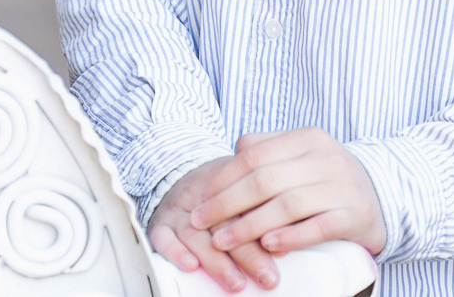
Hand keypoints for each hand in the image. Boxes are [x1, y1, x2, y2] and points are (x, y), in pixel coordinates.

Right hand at [148, 156, 281, 292]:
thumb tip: (293, 232)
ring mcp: (180, 210)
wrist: (183, 172)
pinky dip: (174, 251)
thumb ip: (266, 205)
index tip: (282, 252)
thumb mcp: (247, 187)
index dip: (264, 228)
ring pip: (195, 233)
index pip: (246, 205)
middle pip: (224, 223)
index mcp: (229, 186)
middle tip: (267, 277)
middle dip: (247, 254)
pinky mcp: (160, 222)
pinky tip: (190, 265)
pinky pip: (162, 237)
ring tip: (235, 282)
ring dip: (215, 261)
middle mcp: (203, 198)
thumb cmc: (223, 189)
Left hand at [188, 129, 387, 258]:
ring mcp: (342, 186)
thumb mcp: (302, 155)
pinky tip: (269, 246)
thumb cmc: (329, 179)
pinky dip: (292, 236)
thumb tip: (231, 156)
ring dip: (250, 225)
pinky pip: (319, 226)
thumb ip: (268, 149)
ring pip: (287, 204)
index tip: (199, 200)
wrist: (384, 196)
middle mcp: (325, 158)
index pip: (253, 155)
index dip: (222, 179)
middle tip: (201, 223)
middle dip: (226, 203)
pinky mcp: (355, 215)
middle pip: (264, 180)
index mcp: (307, 138)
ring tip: (224, 241)